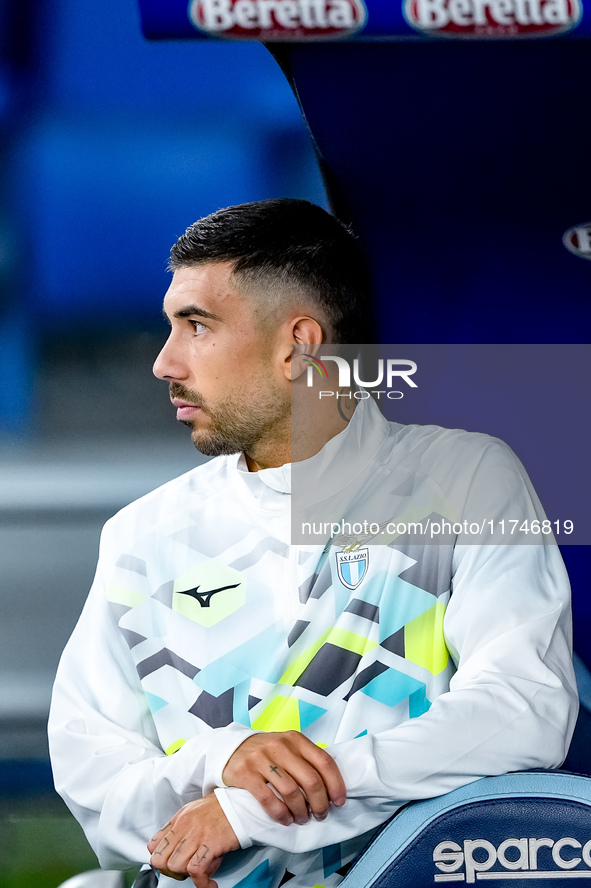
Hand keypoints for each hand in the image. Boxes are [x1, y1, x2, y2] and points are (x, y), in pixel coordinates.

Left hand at [148, 794, 238, 887]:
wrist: (243, 802)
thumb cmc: (223, 808)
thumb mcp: (195, 812)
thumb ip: (183, 828)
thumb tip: (176, 849)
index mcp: (179, 819)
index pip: (154, 846)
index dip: (162, 860)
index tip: (173, 865)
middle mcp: (184, 826)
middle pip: (160, 860)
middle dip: (171, 872)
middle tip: (185, 872)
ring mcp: (197, 834)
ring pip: (175, 866)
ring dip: (187, 876)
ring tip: (201, 874)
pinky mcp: (211, 842)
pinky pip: (196, 870)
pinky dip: (202, 883)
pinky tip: (210, 884)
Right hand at [222, 730, 345, 825]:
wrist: (231, 749)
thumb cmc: (267, 753)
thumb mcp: (288, 747)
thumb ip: (306, 760)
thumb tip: (331, 786)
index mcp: (295, 739)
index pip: (324, 761)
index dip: (336, 784)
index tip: (339, 801)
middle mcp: (280, 746)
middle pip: (310, 780)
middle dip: (320, 803)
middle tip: (320, 815)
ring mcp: (261, 758)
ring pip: (291, 792)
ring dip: (301, 811)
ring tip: (302, 819)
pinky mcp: (245, 773)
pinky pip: (268, 799)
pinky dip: (280, 814)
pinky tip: (285, 820)